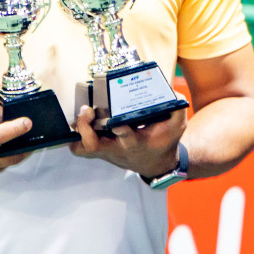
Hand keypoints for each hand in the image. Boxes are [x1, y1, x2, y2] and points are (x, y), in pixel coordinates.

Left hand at [71, 105, 186, 178]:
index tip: (116, 123)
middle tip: (88, 109)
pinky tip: (81, 121)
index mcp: (137, 143)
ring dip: (78, 131)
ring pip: (81, 148)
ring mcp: (105, 151)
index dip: (120, 131)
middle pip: (93, 146)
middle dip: (85, 128)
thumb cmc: (164, 142)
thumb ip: (177, 108)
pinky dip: (76, 136)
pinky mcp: (99, 150)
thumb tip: (170, 91)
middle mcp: (117, 149)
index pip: (126, 139)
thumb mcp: (177, 126)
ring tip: (83, 113)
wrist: (155, 163)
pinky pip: (79, 147)